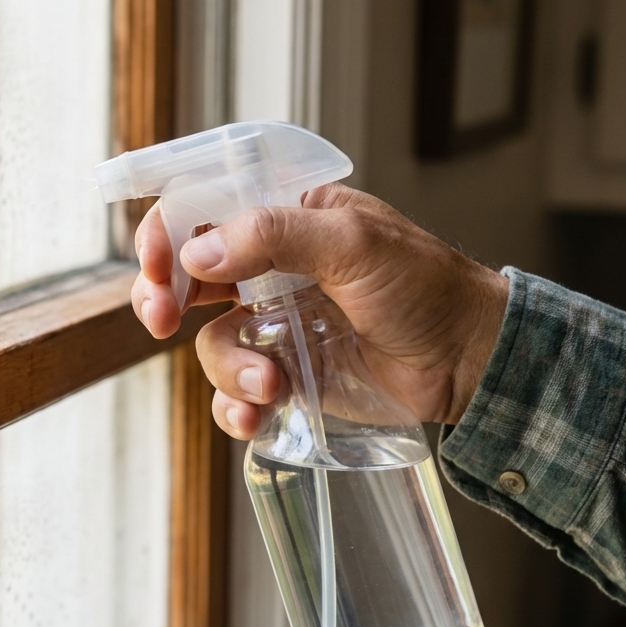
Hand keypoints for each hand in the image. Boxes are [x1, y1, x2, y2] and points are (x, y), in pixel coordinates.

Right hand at [131, 183, 508, 438]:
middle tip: (159, 319)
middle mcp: (271, 270)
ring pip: (210, 342)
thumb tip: (197, 255)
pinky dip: (236, 405)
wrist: (469, 358)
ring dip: (227, 366)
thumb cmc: (425, 286)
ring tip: (270, 382)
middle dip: (162, 299)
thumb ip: (273, 237)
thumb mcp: (354, 243)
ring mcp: (276, 325)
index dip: (168, 235)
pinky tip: (256, 413)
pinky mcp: (287, 374)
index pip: (205, 212)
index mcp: (286, 220)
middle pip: (188, 278)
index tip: (156, 267)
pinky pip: (237, 390)